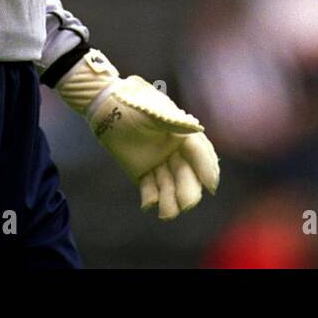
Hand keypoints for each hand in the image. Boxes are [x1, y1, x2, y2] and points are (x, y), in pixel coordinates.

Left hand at [54, 49, 219, 219]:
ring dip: (170, 200)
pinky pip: (150, 189)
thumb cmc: (133, 102)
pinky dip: (150, 198)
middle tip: (186, 206)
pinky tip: (147, 205)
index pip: (199, 154)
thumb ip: (173, 121)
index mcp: (182, 134)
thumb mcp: (153, 110)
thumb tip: (198, 128)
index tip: (211, 186)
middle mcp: (174, 151)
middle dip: (188, 191)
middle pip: (186, 174)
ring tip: (166, 214)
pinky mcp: (142, 172)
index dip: (206, 169)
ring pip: (169, 185)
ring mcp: (159, 163)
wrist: (106, 105)